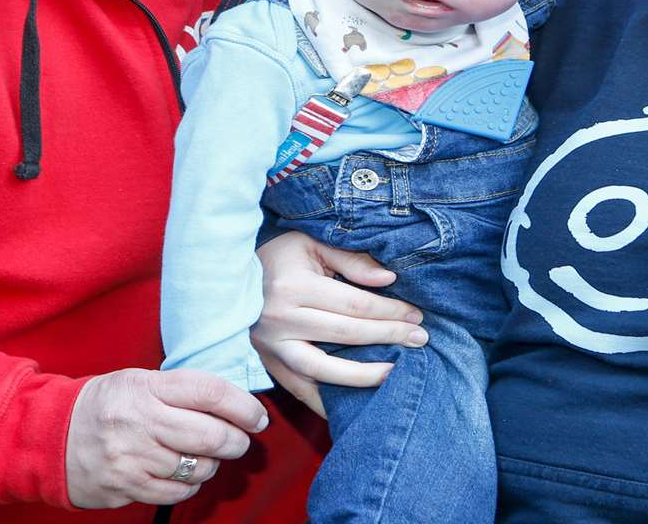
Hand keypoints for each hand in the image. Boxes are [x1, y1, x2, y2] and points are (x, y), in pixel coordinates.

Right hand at [64, 367, 267, 508]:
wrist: (50, 436)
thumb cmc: (105, 406)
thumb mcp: (136, 382)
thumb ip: (180, 390)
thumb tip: (234, 404)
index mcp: (144, 387)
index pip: (208, 392)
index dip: (242, 406)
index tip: (257, 416)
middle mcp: (138, 421)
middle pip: (211, 435)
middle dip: (235, 440)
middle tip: (239, 440)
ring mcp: (132, 457)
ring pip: (198, 467)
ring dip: (211, 464)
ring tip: (203, 455)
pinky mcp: (126, 486)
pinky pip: (178, 491)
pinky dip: (190, 484)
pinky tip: (183, 473)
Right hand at [250, 231, 426, 415]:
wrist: (227, 277)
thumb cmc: (277, 257)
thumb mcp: (310, 243)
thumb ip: (351, 260)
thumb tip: (388, 280)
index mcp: (294, 286)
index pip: (354, 304)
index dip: (390, 311)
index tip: (416, 315)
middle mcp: (281, 319)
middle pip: (345, 335)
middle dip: (388, 337)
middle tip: (420, 339)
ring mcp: (272, 346)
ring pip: (323, 370)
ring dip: (363, 375)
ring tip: (394, 373)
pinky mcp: (268, 364)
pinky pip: (301, 390)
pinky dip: (328, 402)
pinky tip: (355, 405)